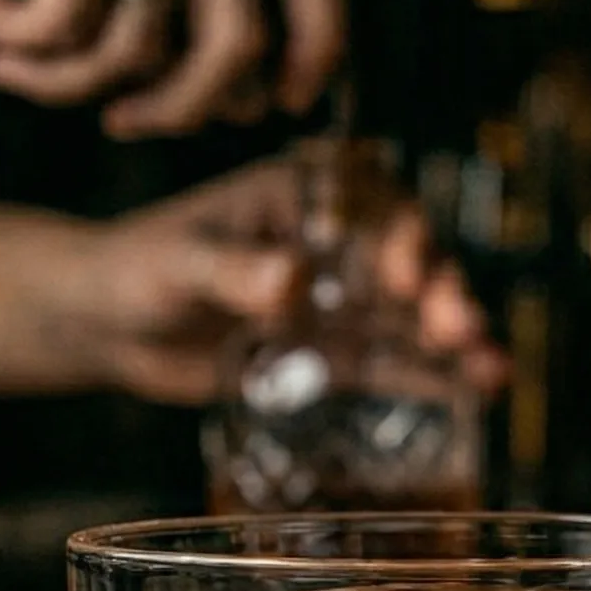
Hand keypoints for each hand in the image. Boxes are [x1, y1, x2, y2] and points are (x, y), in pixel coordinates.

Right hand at [0, 0, 344, 131]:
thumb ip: (185, 14)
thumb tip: (249, 104)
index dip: (319, 41)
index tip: (282, 104)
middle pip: (238, 45)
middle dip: (181, 111)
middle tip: (120, 125)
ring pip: (145, 55)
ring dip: (70, 85)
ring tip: (15, 62)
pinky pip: (75, 36)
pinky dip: (26, 52)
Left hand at [28, 157, 507, 404]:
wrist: (101, 326)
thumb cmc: (129, 270)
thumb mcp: (176, 264)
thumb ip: (231, 272)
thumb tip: (289, 283)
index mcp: (302, 196)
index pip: (369, 207)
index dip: (399, 237)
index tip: (401, 276)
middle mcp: (332, 243)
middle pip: (405, 263)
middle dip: (439, 293)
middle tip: (456, 327)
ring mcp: (336, 300)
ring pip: (408, 317)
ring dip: (452, 340)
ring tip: (489, 368)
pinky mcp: (329, 354)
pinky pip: (389, 365)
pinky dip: (431, 378)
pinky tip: (475, 394)